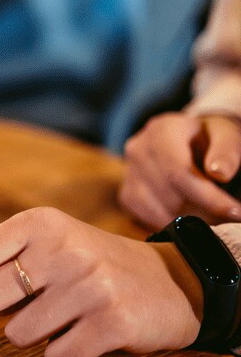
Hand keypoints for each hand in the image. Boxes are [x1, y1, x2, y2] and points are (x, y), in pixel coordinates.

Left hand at [0, 208, 201, 356]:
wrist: (171, 281)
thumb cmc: (89, 264)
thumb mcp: (46, 243)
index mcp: (37, 223)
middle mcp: (61, 248)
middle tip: (27, 305)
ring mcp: (89, 284)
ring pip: (19, 334)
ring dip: (34, 334)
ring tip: (64, 315)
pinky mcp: (112, 322)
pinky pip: (56, 356)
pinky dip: (62, 355)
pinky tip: (83, 335)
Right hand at [120, 112, 240, 229]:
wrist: (186, 139)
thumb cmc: (210, 137)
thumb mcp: (226, 135)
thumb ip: (227, 150)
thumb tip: (220, 173)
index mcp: (161, 131)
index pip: (179, 173)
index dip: (209, 198)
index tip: (236, 213)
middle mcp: (138, 151)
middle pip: (170, 196)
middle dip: (205, 214)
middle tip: (232, 221)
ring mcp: (128, 175)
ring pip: (159, 212)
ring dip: (192, 224)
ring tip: (217, 220)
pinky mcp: (127, 195)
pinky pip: (150, 220)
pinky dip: (175, 226)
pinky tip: (194, 219)